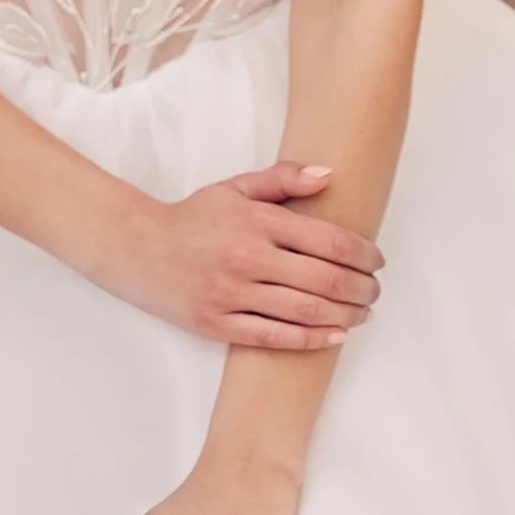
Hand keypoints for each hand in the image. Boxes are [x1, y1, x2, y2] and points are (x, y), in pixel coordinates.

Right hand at [107, 159, 383, 349]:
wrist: (137, 247)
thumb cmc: (192, 218)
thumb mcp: (235, 188)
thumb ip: (282, 179)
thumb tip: (327, 174)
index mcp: (256, 221)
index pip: (329, 241)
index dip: (364, 255)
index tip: (376, 261)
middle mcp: (247, 257)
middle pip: (326, 280)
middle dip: (362, 289)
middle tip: (375, 291)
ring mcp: (231, 294)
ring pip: (306, 311)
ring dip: (346, 315)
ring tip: (363, 314)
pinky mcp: (217, 323)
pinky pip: (274, 337)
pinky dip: (312, 339)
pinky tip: (335, 335)